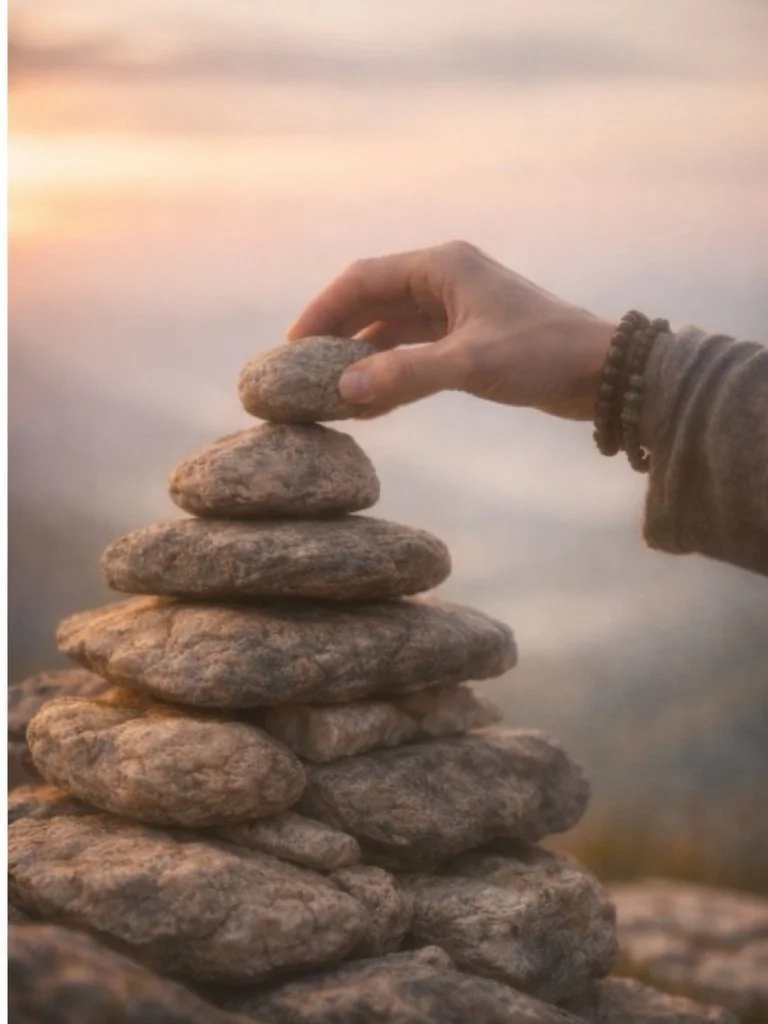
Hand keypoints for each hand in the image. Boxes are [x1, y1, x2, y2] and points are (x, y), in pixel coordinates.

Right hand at [287, 240, 614, 419]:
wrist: (602, 372)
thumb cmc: (542, 355)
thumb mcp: (469, 364)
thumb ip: (405, 375)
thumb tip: (342, 389)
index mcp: (442, 266)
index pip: (362, 279)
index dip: (322, 310)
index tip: (291, 347)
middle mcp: (444, 279)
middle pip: (372, 301)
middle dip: (337, 335)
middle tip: (302, 371)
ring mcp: (456, 309)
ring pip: (392, 329)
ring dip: (363, 357)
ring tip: (329, 392)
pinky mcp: (468, 338)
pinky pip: (414, 351)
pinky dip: (391, 372)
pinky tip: (370, 401)